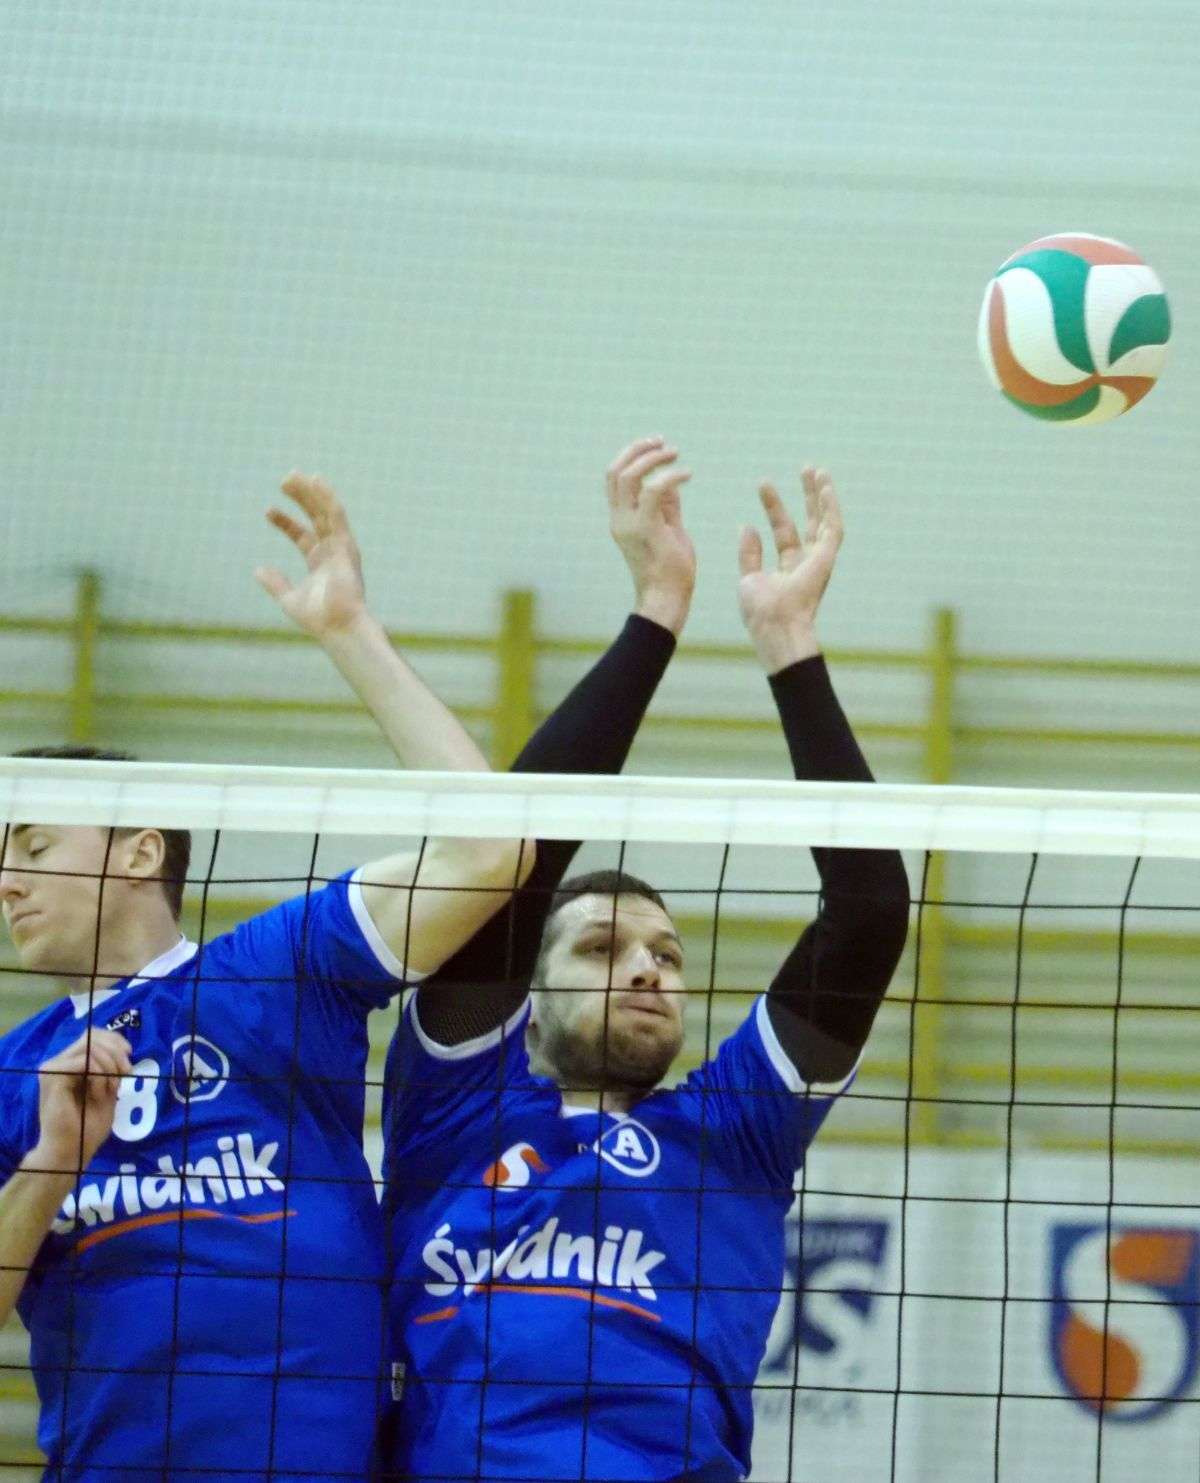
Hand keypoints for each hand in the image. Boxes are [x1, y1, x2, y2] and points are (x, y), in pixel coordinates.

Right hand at [29, 1029, 132, 1172]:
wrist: (71, 1152)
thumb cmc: (87, 1127)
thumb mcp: (106, 1089)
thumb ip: (110, 1067)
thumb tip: (122, 1048)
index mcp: (69, 1064)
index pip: (92, 1035)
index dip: (114, 1040)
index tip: (130, 1055)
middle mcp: (58, 1063)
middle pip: (91, 1037)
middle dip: (116, 1053)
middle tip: (126, 1074)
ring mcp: (52, 1069)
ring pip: (89, 1047)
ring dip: (109, 1066)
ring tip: (111, 1089)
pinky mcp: (52, 1078)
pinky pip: (84, 1062)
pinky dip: (99, 1076)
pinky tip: (98, 1094)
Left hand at [255, 472, 368, 639]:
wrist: (338, 626)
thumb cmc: (318, 619)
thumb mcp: (288, 598)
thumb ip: (275, 583)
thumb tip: (258, 570)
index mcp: (319, 563)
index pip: (302, 535)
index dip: (285, 522)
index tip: (267, 510)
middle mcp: (332, 552)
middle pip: (315, 518)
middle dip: (301, 499)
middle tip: (284, 480)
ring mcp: (340, 548)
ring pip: (326, 512)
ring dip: (311, 492)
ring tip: (294, 475)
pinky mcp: (346, 546)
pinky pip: (336, 516)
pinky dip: (327, 497)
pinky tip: (316, 480)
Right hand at [607, 437, 695, 636]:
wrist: (666, 600)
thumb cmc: (671, 571)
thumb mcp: (669, 530)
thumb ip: (667, 506)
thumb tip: (671, 481)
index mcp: (621, 519)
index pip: (615, 478)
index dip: (631, 455)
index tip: (656, 446)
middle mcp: (619, 519)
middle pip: (615, 471)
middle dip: (638, 450)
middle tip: (663, 442)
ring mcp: (629, 524)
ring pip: (629, 476)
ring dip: (652, 458)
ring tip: (674, 453)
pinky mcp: (647, 529)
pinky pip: (654, 491)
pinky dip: (671, 476)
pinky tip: (688, 475)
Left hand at [737, 467, 843, 671]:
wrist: (775, 626)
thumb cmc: (761, 612)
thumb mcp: (749, 578)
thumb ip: (750, 554)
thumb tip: (747, 526)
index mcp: (789, 569)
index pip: (784, 531)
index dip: (774, 507)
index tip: (763, 484)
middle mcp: (807, 563)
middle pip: (810, 522)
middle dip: (807, 496)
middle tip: (805, 470)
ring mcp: (819, 561)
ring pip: (824, 521)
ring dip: (822, 496)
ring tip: (817, 470)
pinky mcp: (827, 559)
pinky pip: (834, 528)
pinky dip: (831, 506)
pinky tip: (825, 486)